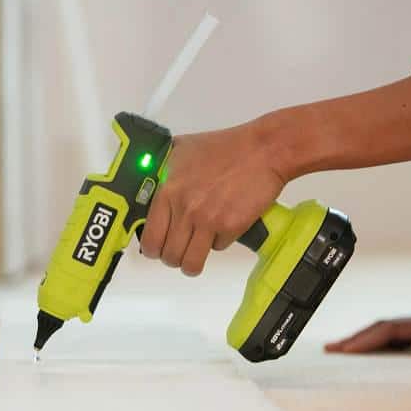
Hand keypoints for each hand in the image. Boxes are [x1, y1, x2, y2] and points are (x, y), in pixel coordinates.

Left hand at [140, 119, 285, 275]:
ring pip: (191, 263)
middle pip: (169, 255)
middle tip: (178, 252)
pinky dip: (220, 242)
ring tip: (195, 256)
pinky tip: (222, 227)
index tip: (156, 248)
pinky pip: (218, 249)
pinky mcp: (230, 227)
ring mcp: (208, 220)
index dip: (152, 249)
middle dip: (173, 258)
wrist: (262, 150)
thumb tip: (148, 183)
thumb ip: (163, 170)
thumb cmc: (227, 148)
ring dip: (192, 263)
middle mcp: (185, 208)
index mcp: (169, 190)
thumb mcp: (182, 150)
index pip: (150, 237)